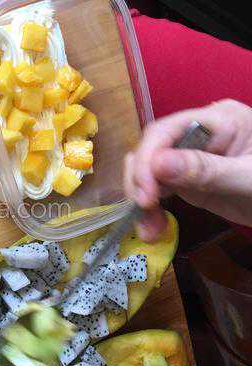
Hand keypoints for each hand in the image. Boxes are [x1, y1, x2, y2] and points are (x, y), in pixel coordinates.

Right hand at [124, 99, 251, 241]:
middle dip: (141, 182)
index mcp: (217, 120)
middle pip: (150, 151)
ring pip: (148, 173)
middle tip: (143, 211)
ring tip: (148, 229)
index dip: (149, 160)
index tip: (146, 194)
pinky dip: (150, 210)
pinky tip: (152, 227)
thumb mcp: (249, 179)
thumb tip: (157, 164)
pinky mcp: (187, 181)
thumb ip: (205, 170)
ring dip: (141, 200)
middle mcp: (197, 135)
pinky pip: (158, 191)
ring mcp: (190, 158)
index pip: (166, 131)